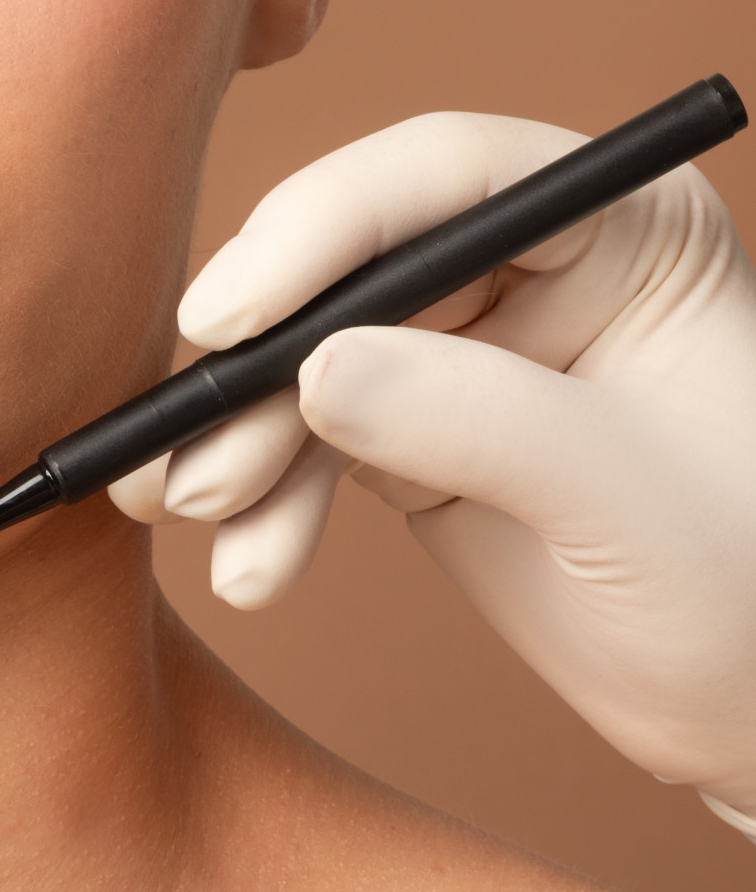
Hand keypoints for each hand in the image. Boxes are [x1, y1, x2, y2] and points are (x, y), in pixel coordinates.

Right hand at [111, 111, 755, 812]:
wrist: (748, 711)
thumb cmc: (749, 593)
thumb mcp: (623, 501)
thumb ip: (477, 420)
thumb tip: (315, 371)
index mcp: (621, 229)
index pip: (444, 181)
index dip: (319, 232)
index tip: (230, 322)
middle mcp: (531, 271)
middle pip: (347, 272)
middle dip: (258, 369)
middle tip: (192, 459)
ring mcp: (462, 357)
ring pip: (306, 363)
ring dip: (241, 445)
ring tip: (204, 521)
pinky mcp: (412, 439)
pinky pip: (304, 444)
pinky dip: (262, 500)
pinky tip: (252, 565)